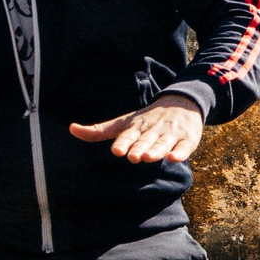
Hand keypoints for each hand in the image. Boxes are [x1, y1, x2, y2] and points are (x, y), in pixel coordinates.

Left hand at [70, 97, 203, 163]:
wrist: (182, 102)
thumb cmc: (148, 118)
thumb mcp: (124, 122)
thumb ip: (99, 130)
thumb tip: (71, 129)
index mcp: (136, 127)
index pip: (128, 136)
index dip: (123, 143)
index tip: (117, 150)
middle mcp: (153, 130)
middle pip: (145, 141)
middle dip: (139, 148)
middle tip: (133, 157)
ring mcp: (171, 134)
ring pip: (163, 143)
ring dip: (157, 150)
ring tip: (149, 157)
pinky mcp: (187, 139)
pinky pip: (184, 147)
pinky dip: (181, 152)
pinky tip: (175, 157)